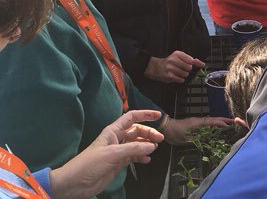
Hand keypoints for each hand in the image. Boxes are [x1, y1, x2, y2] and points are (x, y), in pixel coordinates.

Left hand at [49, 110, 163, 198]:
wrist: (75, 183)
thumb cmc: (89, 164)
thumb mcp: (112, 154)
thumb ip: (133, 149)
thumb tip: (152, 146)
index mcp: (113, 131)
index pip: (131, 117)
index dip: (145, 114)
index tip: (158, 115)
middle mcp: (117, 139)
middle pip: (137, 131)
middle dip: (148, 133)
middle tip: (159, 139)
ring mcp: (118, 151)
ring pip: (137, 144)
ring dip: (146, 145)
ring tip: (154, 149)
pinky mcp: (118, 163)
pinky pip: (134, 156)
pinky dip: (141, 157)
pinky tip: (146, 160)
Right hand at [145, 50, 205, 83]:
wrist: (155, 67)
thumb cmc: (169, 62)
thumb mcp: (178, 57)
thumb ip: (189, 59)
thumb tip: (200, 63)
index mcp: (177, 54)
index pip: (190, 59)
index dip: (197, 63)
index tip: (203, 65)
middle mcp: (173, 60)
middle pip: (189, 67)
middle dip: (187, 70)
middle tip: (182, 68)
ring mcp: (170, 68)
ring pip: (185, 74)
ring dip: (183, 75)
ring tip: (177, 72)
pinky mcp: (169, 76)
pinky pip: (181, 79)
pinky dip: (180, 79)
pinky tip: (175, 76)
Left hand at [160, 116, 233, 144]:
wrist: (166, 128)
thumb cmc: (175, 133)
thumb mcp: (185, 138)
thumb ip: (196, 139)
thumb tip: (207, 142)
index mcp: (198, 122)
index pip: (212, 121)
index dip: (221, 122)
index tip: (230, 123)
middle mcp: (199, 121)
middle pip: (213, 120)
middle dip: (223, 121)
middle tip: (233, 123)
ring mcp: (197, 122)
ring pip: (211, 121)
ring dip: (219, 122)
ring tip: (228, 125)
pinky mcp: (195, 125)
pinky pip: (206, 124)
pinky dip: (213, 125)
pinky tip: (216, 129)